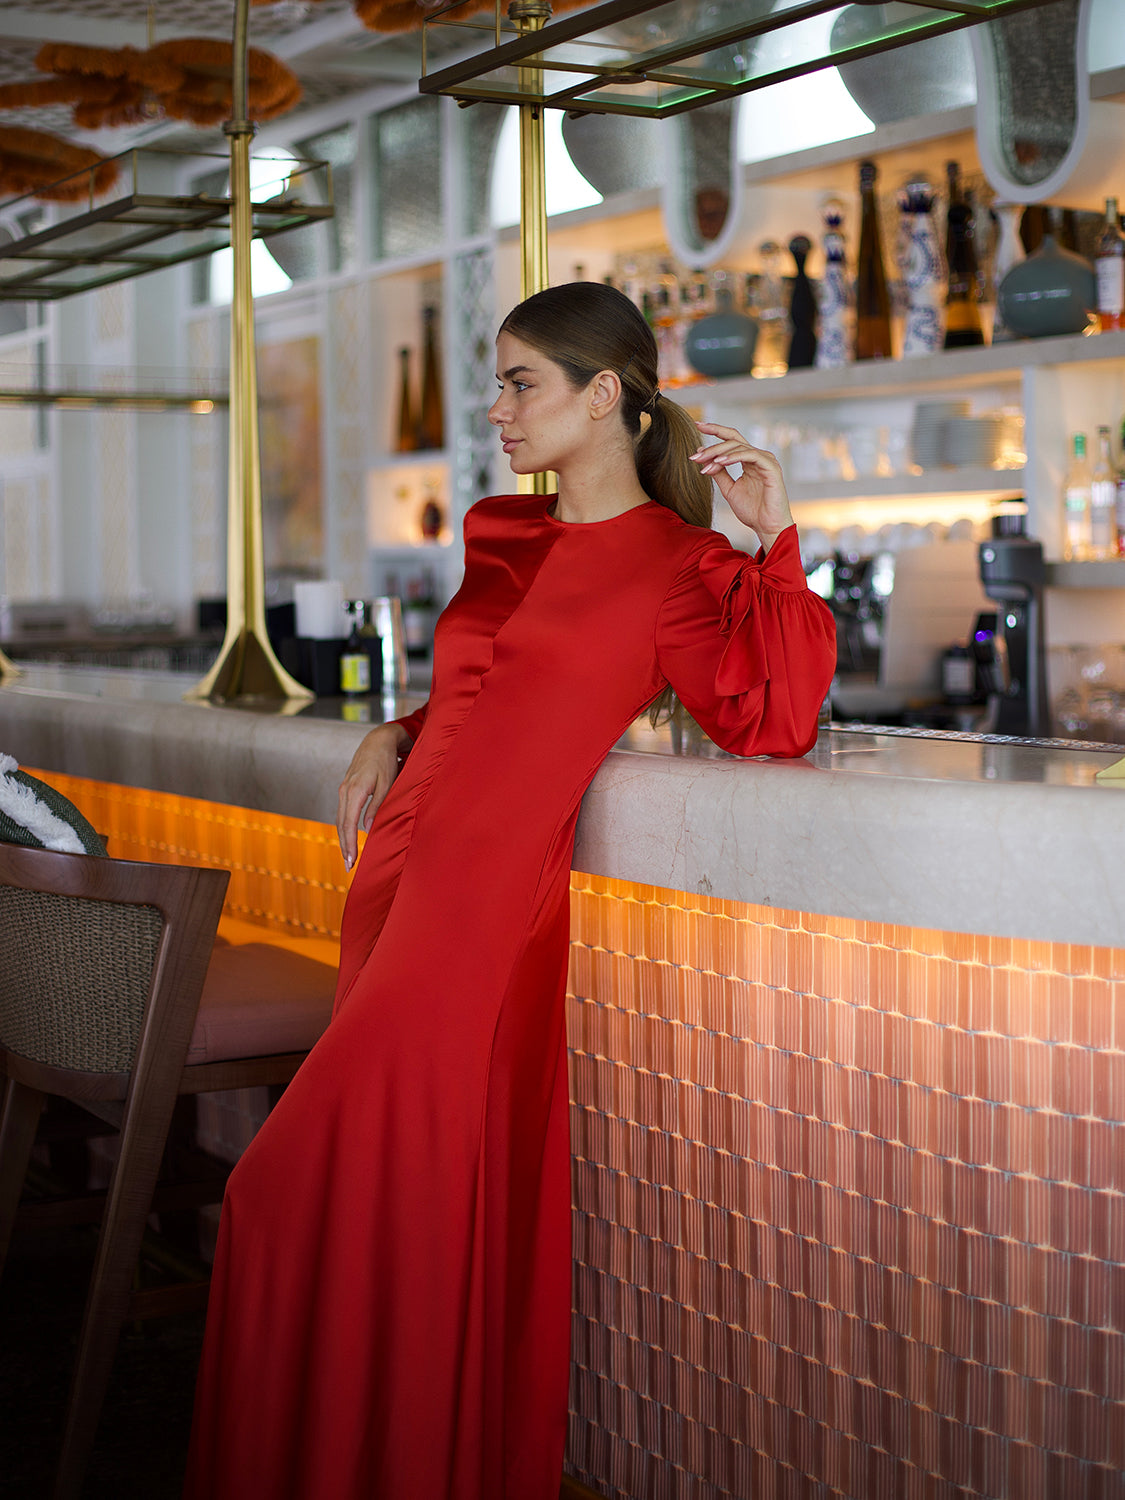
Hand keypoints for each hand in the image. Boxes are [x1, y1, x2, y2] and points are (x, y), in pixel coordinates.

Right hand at [336, 722, 409, 870]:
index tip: (351, 861)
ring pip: (339, 818)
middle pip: (340, 824)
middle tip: (348, 866)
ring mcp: (343, 788)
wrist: (377, 741)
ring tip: (348, 857)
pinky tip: (348, 837)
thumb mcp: (387, 784)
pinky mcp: (345, 788)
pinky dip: (343, 826)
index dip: (349, 843)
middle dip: (344, 846)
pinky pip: (342, 811)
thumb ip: (377, 807)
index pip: (348, 823)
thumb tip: (367, 829)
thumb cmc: (386, 761)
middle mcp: (345, 790)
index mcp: (355, 790)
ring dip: (343, 838)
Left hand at [690, 422, 794, 550]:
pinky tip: (719, 463)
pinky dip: (733, 457)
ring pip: (739, 446)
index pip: (731, 439)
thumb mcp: (729, 489)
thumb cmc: (752, 510)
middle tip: (695, 456)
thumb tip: (703, 457)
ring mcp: (766, 460)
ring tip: (704, 462)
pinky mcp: (771, 468)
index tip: (697, 425)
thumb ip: (719, 473)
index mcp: (749, 459)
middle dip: (712, 444)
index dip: (715, 430)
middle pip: (733, 440)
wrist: (767, 527)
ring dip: (718, 453)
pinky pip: (750, 455)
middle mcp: (758, 456)